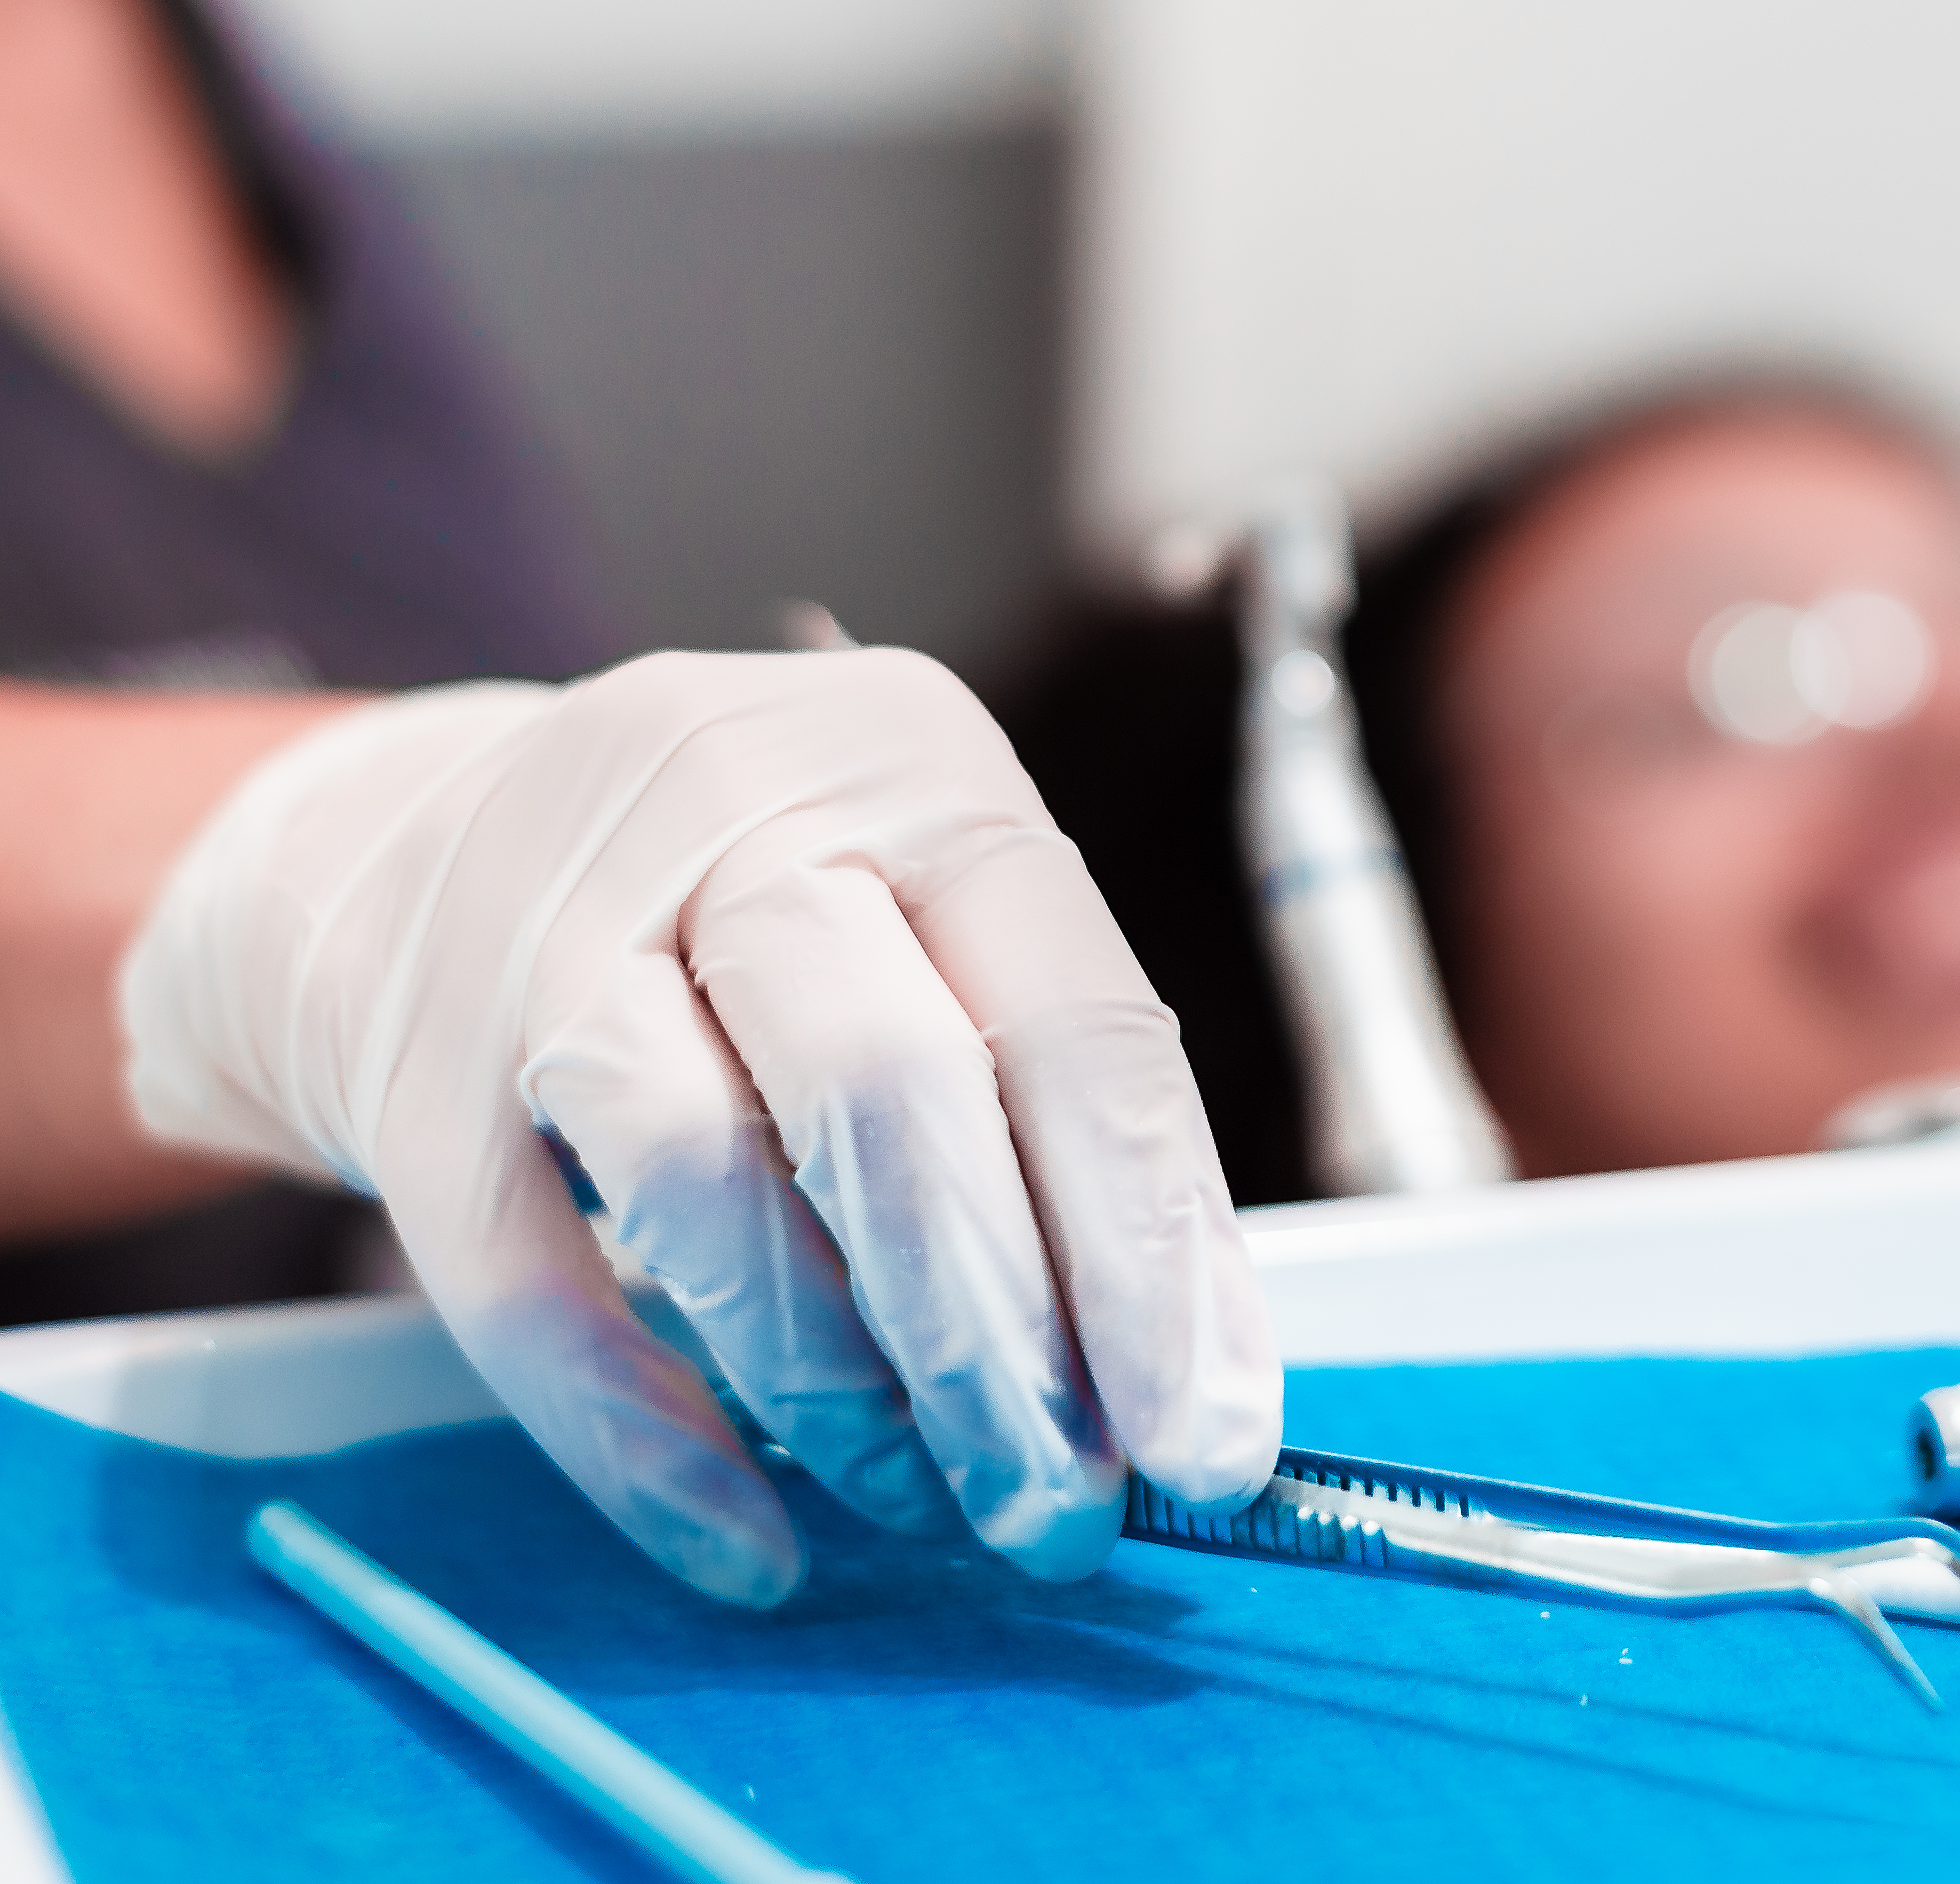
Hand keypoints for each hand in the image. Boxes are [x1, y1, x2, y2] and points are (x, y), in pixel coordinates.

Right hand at [118, 649, 1279, 1603]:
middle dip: (1002, 1349)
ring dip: (840, 1387)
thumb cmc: (744, 915)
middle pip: (896, 1096)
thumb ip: (1039, 1098)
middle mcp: (733, 803)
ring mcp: (545, 923)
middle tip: (1061, 1514)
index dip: (1153, 1255)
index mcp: (920, 765)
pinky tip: (744, 1542)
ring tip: (919, 1495)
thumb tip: (1178, 1375)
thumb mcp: (917, 915)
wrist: (406, 845)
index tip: (1205, 1444)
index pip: (1076, 1024)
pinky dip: (648, 1441)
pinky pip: (531, 1286)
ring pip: (711, 1180)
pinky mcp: (409, 1063)